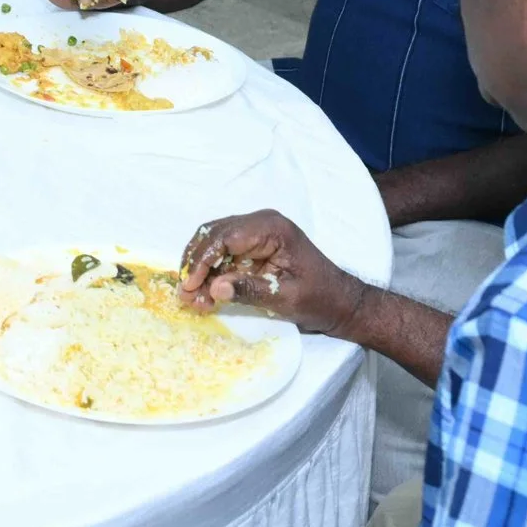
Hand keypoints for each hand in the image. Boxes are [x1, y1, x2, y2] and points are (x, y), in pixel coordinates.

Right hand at [177, 208, 364, 334]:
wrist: (342, 303)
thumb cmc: (321, 298)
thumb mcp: (287, 297)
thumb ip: (251, 290)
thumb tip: (215, 287)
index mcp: (271, 228)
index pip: (225, 237)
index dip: (202, 260)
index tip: (190, 285)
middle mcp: (260, 223)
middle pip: (213, 235)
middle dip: (195, 265)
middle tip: (185, 294)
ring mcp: (256, 233)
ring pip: (214, 244)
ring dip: (200, 270)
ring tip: (192, 298)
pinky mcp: (253, 247)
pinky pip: (223, 254)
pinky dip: (211, 273)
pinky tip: (205, 294)